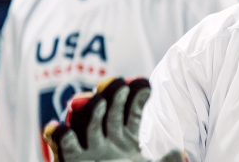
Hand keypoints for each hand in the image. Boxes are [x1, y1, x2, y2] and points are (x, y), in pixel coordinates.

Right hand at [43, 77, 184, 161]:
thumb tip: (178, 152)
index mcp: (126, 138)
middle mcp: (107, 139)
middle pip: (112, 114)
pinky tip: (60, 127)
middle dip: (116, 99)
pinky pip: (67, 147)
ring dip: (95, 113)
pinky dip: (61, 136)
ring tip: (100, 100)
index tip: (145, 86)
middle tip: (122, 85)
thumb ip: (166, 161)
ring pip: (92, 126)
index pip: (132, 114)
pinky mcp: (74, 161)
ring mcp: (91, 149)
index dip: (137, 100)